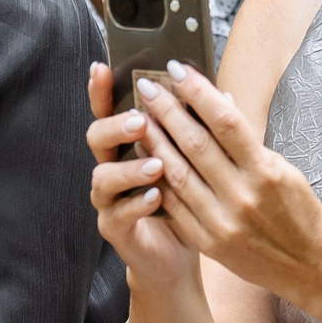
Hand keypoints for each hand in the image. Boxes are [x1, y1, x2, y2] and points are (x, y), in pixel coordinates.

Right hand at [85, 63, 199, 291]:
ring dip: (128, 168)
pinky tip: (157, 197)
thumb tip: (224, 95)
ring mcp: (109, 199)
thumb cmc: (187, 202)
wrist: (177, 254)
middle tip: (140, 120)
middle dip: (116, 126)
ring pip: (102, 177)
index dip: (101, 90)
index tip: (102, 68)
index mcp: (128, 145)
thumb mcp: (197, 163)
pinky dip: (137, 204)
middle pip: (97, 137)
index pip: (109, 110)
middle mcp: (112, 166)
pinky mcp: (114, 228)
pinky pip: (117, 214)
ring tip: (156, 164)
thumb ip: (199, 131)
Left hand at [134, 61, 321, 322]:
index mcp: (265, 171)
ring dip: (154, 142)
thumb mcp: (284, 170)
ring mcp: (222, 221)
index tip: (177, 70)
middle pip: (195, 144)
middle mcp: (242, 195)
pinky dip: (158, 179)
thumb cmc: (301, 213)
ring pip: (177, 173)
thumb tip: (221, 103)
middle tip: (146, 85)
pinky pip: (175, 205)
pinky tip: (144, 158)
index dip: (199, 92)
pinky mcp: (208, 242)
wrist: (311, 267)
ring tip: (138, 117)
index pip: (225, 121)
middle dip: (167, 111)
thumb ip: (249, 142)